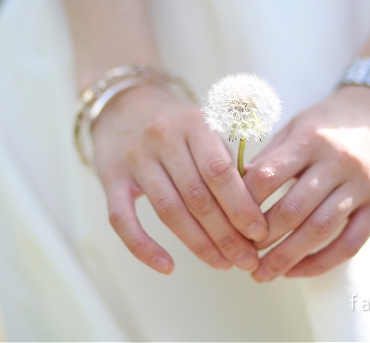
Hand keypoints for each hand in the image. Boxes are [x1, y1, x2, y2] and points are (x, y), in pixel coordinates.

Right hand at [91, 79, 267, 273]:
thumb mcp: (205, 128)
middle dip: (226, 234)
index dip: (241, 206)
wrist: (123, 102)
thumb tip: (254, 210)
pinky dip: (143, 247)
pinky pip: (123, 219)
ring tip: (222, 264)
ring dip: (198, 244)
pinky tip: (167, 267)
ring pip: (169, 210)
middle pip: (197, 196)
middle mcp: (163, 138)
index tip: (259, 233)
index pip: (220, 172)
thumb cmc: (176, 123)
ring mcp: (134, 158)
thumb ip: (227, 162)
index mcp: (194, 123)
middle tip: (246, 260)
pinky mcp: (109, 177)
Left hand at [243, 85, 369, 280]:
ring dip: (286, 257)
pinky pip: (350, 244)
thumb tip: (236, 187)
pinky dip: (321, 262)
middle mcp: (338, 162)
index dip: (243, 202)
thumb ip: (271, 156)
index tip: (227, 220)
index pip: (268, 175)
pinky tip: (297, 271)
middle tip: (242, 253)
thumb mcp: (298, 125)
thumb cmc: (331, 122)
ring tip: (262, 273)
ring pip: (320, 230)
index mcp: (311, 138)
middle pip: (293, 209)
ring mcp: (363, 185)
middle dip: (262, 237)